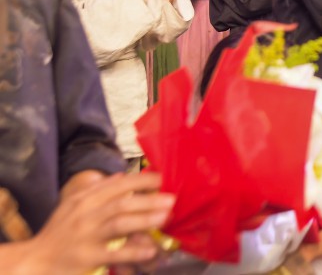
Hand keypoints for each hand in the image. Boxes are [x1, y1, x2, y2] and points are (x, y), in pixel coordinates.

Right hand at [12, 173, 173, 274]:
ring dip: (145, 219)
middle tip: (173, 199)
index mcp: (85, 199)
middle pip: (122, 202)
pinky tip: (150, 250)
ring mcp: (86, 235)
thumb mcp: (73, 206)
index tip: (163, 178)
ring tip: (166, 217)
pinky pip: (113, 253)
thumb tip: (121, 176)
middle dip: (149, 200)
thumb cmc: (57, 233)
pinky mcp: (86, 257)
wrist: (34, 260)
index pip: (118, 185)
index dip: (142, 181)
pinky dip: (133, 251)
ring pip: (119, 223)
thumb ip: (97, 190)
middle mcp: (85, 214)